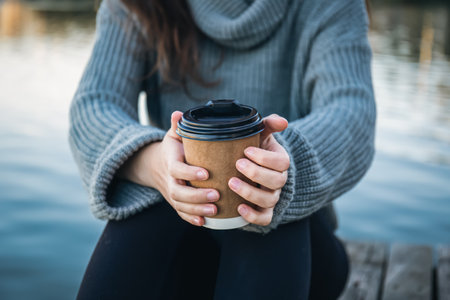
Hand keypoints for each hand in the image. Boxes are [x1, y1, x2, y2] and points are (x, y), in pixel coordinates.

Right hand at [118, 111, 218, 225]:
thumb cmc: (172, 149)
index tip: (206, 173)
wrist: (156, 165)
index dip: (189, 172)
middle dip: (196, 196)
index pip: (177, 169)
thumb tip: (178, 113)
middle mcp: (170, 180)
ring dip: (197, 209)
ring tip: (215, 210)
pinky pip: (181, 213)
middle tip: (216, 195)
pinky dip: (191, 219)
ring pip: (181, 205)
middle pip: (179, 192)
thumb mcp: (174, 135)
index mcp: (170, 162)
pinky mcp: (176, 202)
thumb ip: (177, 126)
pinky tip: (205, 222)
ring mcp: (172, 193)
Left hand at [228, 114, 289, 225]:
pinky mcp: (264, 211)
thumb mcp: (262, 135)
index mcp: (280, 163)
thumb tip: (283, 121)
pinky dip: (253, 216)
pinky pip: (264, 218)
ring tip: (231, 183)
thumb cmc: (255, 149)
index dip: (265, 158)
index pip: (281, 162)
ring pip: (269, 200)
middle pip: (276, 182)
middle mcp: (279, 181)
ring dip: (250, 192)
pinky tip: (238, 208)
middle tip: (236, 164)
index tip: (246, 150)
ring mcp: (272, 197)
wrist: (250, 168)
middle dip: (256, 173)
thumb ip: (269, 124)